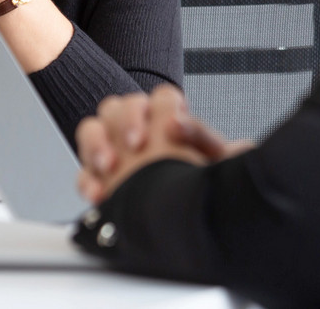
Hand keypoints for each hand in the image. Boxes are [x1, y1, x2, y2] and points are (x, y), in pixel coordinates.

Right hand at [75, 85, 253, 203]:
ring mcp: (113, 150)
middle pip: (119, 106)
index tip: (171, 128)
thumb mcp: (217, 166)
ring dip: (98, 145)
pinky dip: (88, 181)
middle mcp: (137, 128)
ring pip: (92, 129)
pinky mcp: (98, 179)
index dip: (164, 109)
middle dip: (125, 121)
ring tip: (110, 166)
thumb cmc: (202, 183)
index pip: (162, 99)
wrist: (189, 221)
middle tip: (137, 144)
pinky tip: (100, 194)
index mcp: (167, 119)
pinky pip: (83, 173)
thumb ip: (218, 152)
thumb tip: (236, 144)